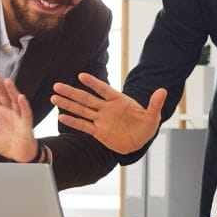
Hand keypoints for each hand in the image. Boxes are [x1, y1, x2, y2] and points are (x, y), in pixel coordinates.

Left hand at [0, 70, 37, 161]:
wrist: (18, 155)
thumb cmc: (6, 141)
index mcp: (0, 111)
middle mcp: (9, 111)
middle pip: (4, 95)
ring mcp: (18, 116)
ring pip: (15, 101)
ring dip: (11, 91)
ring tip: (6, 81)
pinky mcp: (26, 124)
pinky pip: (25, 113)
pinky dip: (23, 105)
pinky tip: (20, 97)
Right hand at [51, 74, 166, 153]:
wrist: (140, 140)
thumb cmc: (146, 125)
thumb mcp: (152, 115)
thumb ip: (155, 104)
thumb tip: (163, 91)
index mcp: (118, 101)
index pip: (103, 90)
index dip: (93, 83)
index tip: (81, 75)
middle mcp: (106, 108)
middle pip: (86, 99)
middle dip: (72, 92)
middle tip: (57, 85)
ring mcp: (101, 119)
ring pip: (81, 110)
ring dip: (68, 104)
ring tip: (54, 97)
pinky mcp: (99, 132)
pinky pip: (84, 126)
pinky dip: (73, 122)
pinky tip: (61, 117)